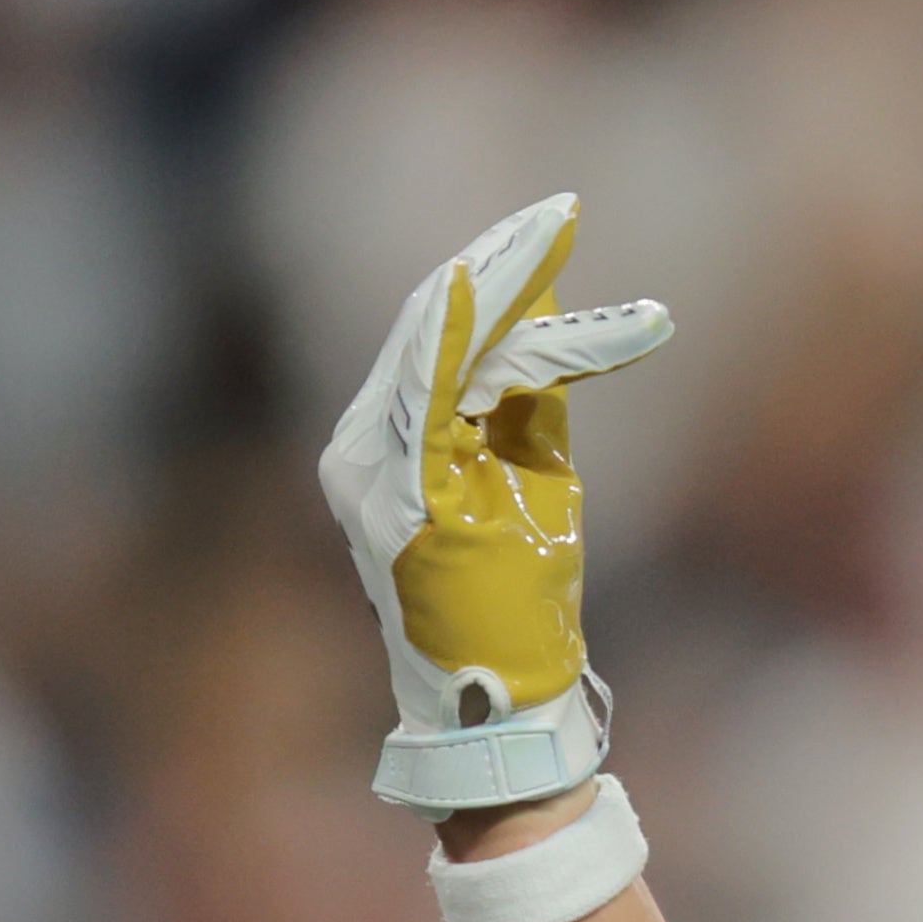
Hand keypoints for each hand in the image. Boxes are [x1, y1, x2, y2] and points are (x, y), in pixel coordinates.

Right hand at [318, 193, 673, 812]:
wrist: (501, 712)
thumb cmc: (520, 606)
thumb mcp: (531, 483)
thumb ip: (526, 403)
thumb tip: (549, 315)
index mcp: (385, 442)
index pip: (432, 331)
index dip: (493, 272)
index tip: (555, 225)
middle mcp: (360, 448)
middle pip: (425, 321)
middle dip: (499, 259)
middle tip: (563, 209)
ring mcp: (372, 474)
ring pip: (437, 347)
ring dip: (504, 285)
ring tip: (558, 233)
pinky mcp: (404, 499)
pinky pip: (436, 394)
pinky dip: (470, 335)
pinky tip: (507, 283)